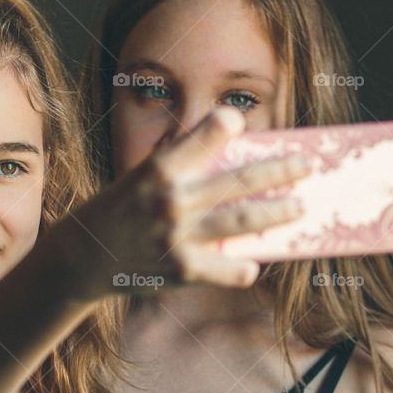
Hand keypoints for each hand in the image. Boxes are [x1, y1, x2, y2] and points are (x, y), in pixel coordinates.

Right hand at [66, 107, 312, 299]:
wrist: (83, 257)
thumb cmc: (120, 210)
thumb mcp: (142, 176)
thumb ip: (183, 166)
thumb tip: (232, 152)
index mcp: (162, 168)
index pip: (210, 133)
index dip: (228, 125)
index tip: (241, 123)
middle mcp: (173, 198)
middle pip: (242, 180)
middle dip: (282, 170)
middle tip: (309, 166)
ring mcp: (179, 235)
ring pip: (243, 222)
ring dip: (278, 213)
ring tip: (301, 208)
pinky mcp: (181, 269)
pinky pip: (225, 269)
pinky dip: (243, 269)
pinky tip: (253, 265)